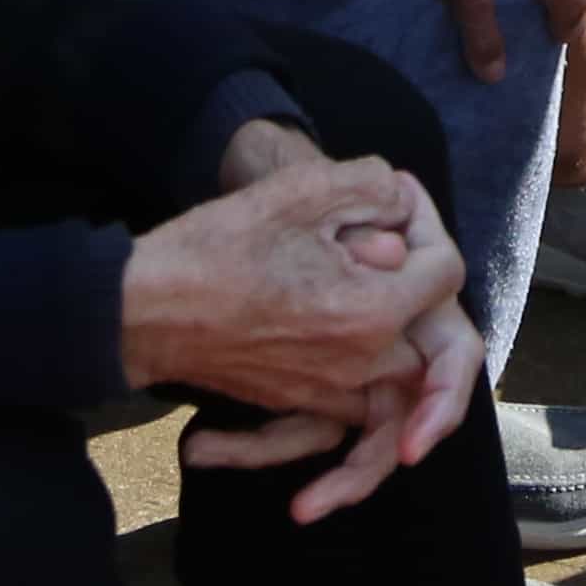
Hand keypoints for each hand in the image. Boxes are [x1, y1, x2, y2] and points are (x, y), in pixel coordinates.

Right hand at [130, 146, 463, 464]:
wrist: (141, 312)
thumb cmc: (216, 248)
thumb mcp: (299, 192)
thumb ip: (370, 186)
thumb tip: (400, 201)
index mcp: (372, 312)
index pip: (445, 270)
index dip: (426, 227)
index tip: (394, 207)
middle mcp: (360, 362)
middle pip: (430, 325)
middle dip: (415, 280)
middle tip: (382, 241)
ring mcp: (327, 388)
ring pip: (396, 366)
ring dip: (394, 327)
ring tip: (359, 276)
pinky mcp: (296, 400)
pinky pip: (350, 394)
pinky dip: (354, 366)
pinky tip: (322, 314)